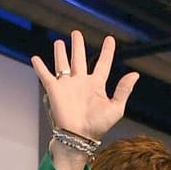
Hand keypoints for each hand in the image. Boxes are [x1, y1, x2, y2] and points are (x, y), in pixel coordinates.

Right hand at [31, 31, 137, 145]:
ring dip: (61, 53)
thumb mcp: (116, 107)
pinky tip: (35, 58)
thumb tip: (135, 74)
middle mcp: (81, 83)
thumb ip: (123, 90)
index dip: (107, 51)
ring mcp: (67, 86)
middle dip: (78, 46)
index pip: (103, 63)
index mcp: (96, 85)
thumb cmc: (98, 125)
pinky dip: (40, 67)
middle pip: (79, 59)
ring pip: (63, 64)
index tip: (110, 39)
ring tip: (59, 42)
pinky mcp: (54, 90)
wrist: (79, 136)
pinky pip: (46, 76)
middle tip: (76, 33)